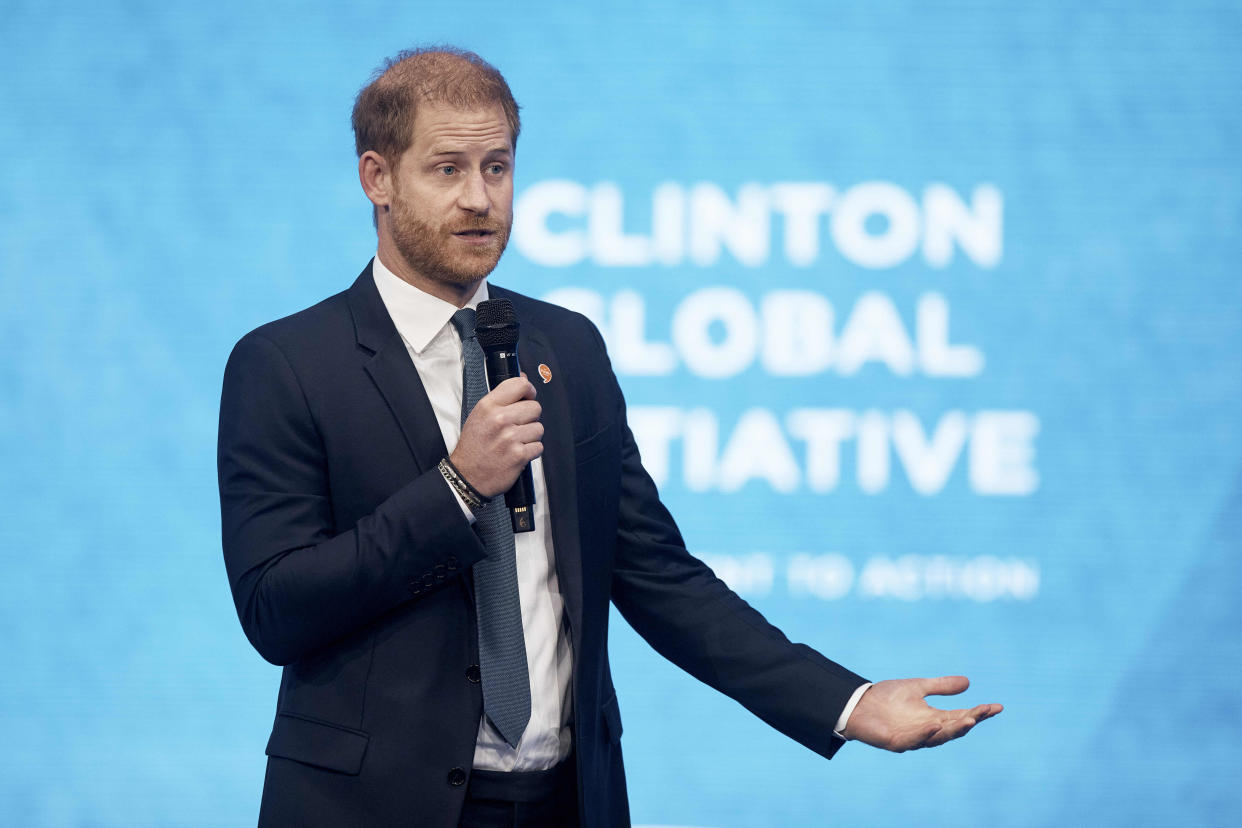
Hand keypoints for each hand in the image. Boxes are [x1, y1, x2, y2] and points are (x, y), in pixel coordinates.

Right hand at [450, 376, 542, 497]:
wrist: (467, 476)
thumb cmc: (473, 446)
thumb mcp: (480, 415)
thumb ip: (501, 398)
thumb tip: (523, 380)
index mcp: (488, 406)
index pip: (520, 385)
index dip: (529, 391)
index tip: (528, 397)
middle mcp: (500, 419)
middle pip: (535, 407)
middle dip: (530, 417)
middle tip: (518, 426)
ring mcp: (510, 437)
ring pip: (539, 428)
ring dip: (530, 436)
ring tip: (515, 441)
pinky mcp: (519, 455)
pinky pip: (539, 447)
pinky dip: (531, 451)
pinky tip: (517, 453)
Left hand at [842, 676, 1001, 751]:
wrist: (858, 705)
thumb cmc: (886, 698)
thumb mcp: (918, 687)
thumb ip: (940, 686)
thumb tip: (968, 682)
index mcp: (935, 718)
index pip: (962, 716)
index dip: (980, 713)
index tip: (997, 706)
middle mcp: (928, 730)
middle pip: (954, 728)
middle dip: (970, 721)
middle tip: (984, 712)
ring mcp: (914, 738)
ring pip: (938, 738)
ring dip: (953, 729)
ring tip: (969, 719)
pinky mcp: (898, 742)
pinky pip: (914, 740)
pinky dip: (925, 733)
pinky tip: (934, 724)